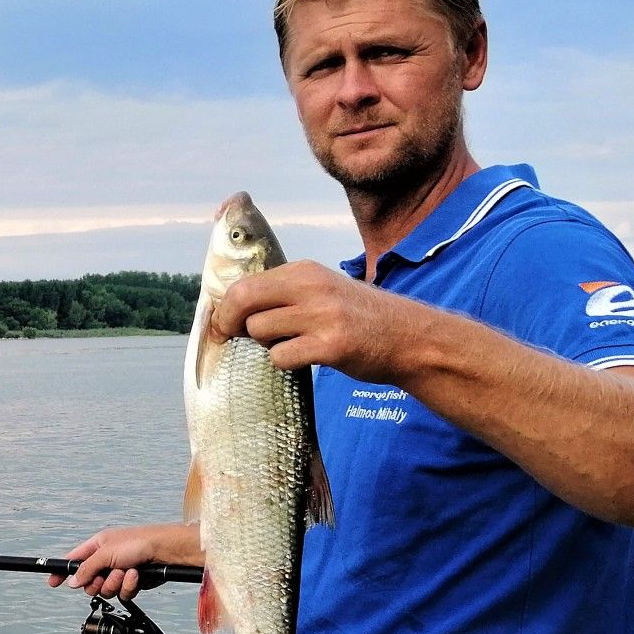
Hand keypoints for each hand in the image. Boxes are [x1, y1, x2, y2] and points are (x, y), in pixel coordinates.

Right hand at [48, 522, 200, 599]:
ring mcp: (118, 572)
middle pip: (88, 582)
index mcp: (96, 547)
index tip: (52, 581)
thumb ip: (86, 569)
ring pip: (105, 590)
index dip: (62, 571)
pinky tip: (136, 576)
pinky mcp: (131, 583)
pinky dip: (128, 586)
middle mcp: (106, 560)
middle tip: (105, 577)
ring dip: (115, 583)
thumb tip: (72, 582)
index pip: (73, 560)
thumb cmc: (138, 543)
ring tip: (126, 572)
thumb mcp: (106, 554)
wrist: (164, 553)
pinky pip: (121, 594)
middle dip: (97, 583)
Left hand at [209, 260, 422, 381]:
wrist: (410, 338)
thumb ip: (285, 293)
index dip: (226, 307)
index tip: (222, 323)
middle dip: (228, 322)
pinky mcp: (331, 346)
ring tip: (291, 344)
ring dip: (266, 344)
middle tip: (231, 337)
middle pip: (243, 300)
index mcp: (306, 271)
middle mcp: (312, 287)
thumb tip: (232, 306)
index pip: (245, 283)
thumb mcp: (323, 290)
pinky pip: (281, 357)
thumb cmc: (359, 318)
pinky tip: (306, 357)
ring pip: (259, 330)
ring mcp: (322, 316)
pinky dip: (285, 362)